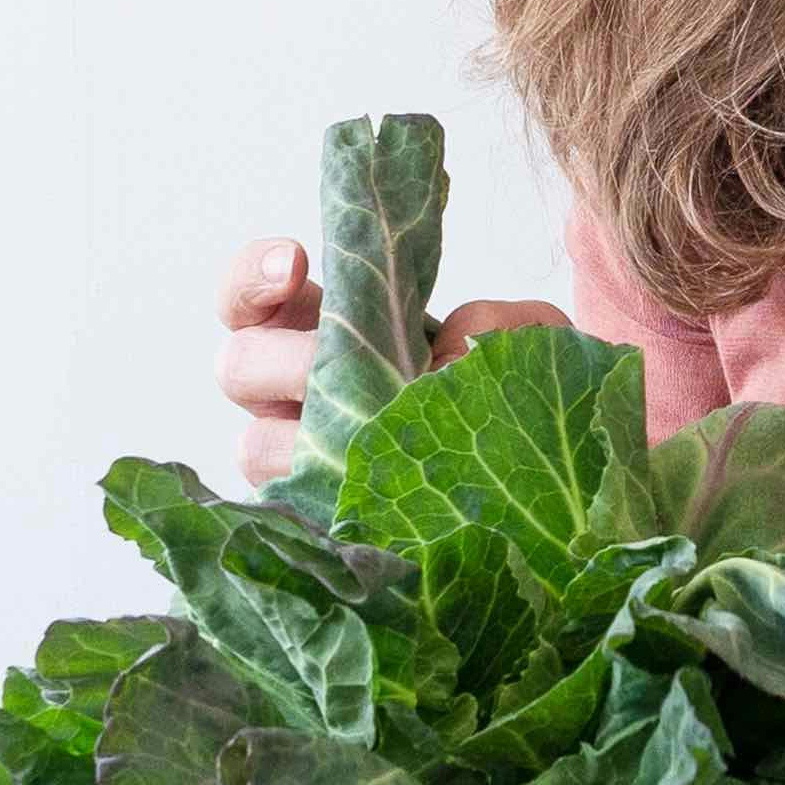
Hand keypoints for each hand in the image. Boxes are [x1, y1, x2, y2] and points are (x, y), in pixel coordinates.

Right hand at [211, 235, 563, 491]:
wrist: (548, 467)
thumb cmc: (514, 390)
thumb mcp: (525, 339)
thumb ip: (495, 325)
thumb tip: (444, 358)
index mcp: (326, 330)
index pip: (250, 299)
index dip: (252, 280)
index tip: (293, 264)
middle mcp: (298, 392)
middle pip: (236, 367)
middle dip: (278, 360)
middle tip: (331, 367)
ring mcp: (302, 458)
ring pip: (253, 447)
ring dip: (297, 438)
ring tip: (360, 441)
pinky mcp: (322, 519)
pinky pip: (292, 517)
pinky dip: (317, 504)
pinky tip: (360, 500)